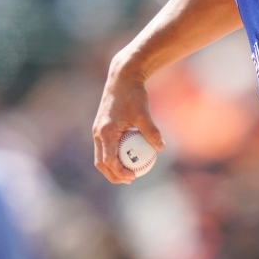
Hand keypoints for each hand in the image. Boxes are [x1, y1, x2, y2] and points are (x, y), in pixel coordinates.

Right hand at [92, 62, 165, 183]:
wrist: (122, 78)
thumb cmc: (133, 95)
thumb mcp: (144, 114)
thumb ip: (151, 132)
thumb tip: (161, 148)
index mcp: (105, 133)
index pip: (108, 160)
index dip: (119, 172)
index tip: (133, 177)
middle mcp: (97, 133)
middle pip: (101, 162)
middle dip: (113, 174)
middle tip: (130, 179)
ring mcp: (97, 130)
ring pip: (101, 155)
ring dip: (112, 166)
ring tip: (129, 172)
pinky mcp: (101, 126)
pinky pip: (105, 146)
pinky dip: (113, 155)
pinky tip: (129, 155)